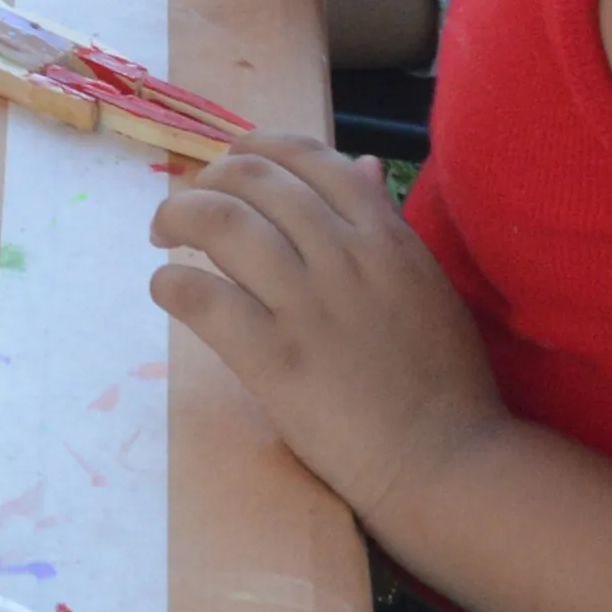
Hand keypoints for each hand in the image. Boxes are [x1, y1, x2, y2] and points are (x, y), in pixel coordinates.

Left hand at [145, 133, 506, 530]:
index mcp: (386, 235)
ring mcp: (308, 305)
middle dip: (207, 180)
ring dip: (177, 216)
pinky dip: (170, 284)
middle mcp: (345, 256)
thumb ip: (389, 224)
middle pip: (253, 180)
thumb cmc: (444, 382)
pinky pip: (202, 299)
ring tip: (163, 233)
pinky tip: (166, 291)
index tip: (230, 167)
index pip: (308, 157)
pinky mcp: (275, 358)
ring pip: (220, 223)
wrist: (448, 462)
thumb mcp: (427, 284)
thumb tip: (363, 164)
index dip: (255, 149)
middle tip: (187, 206)